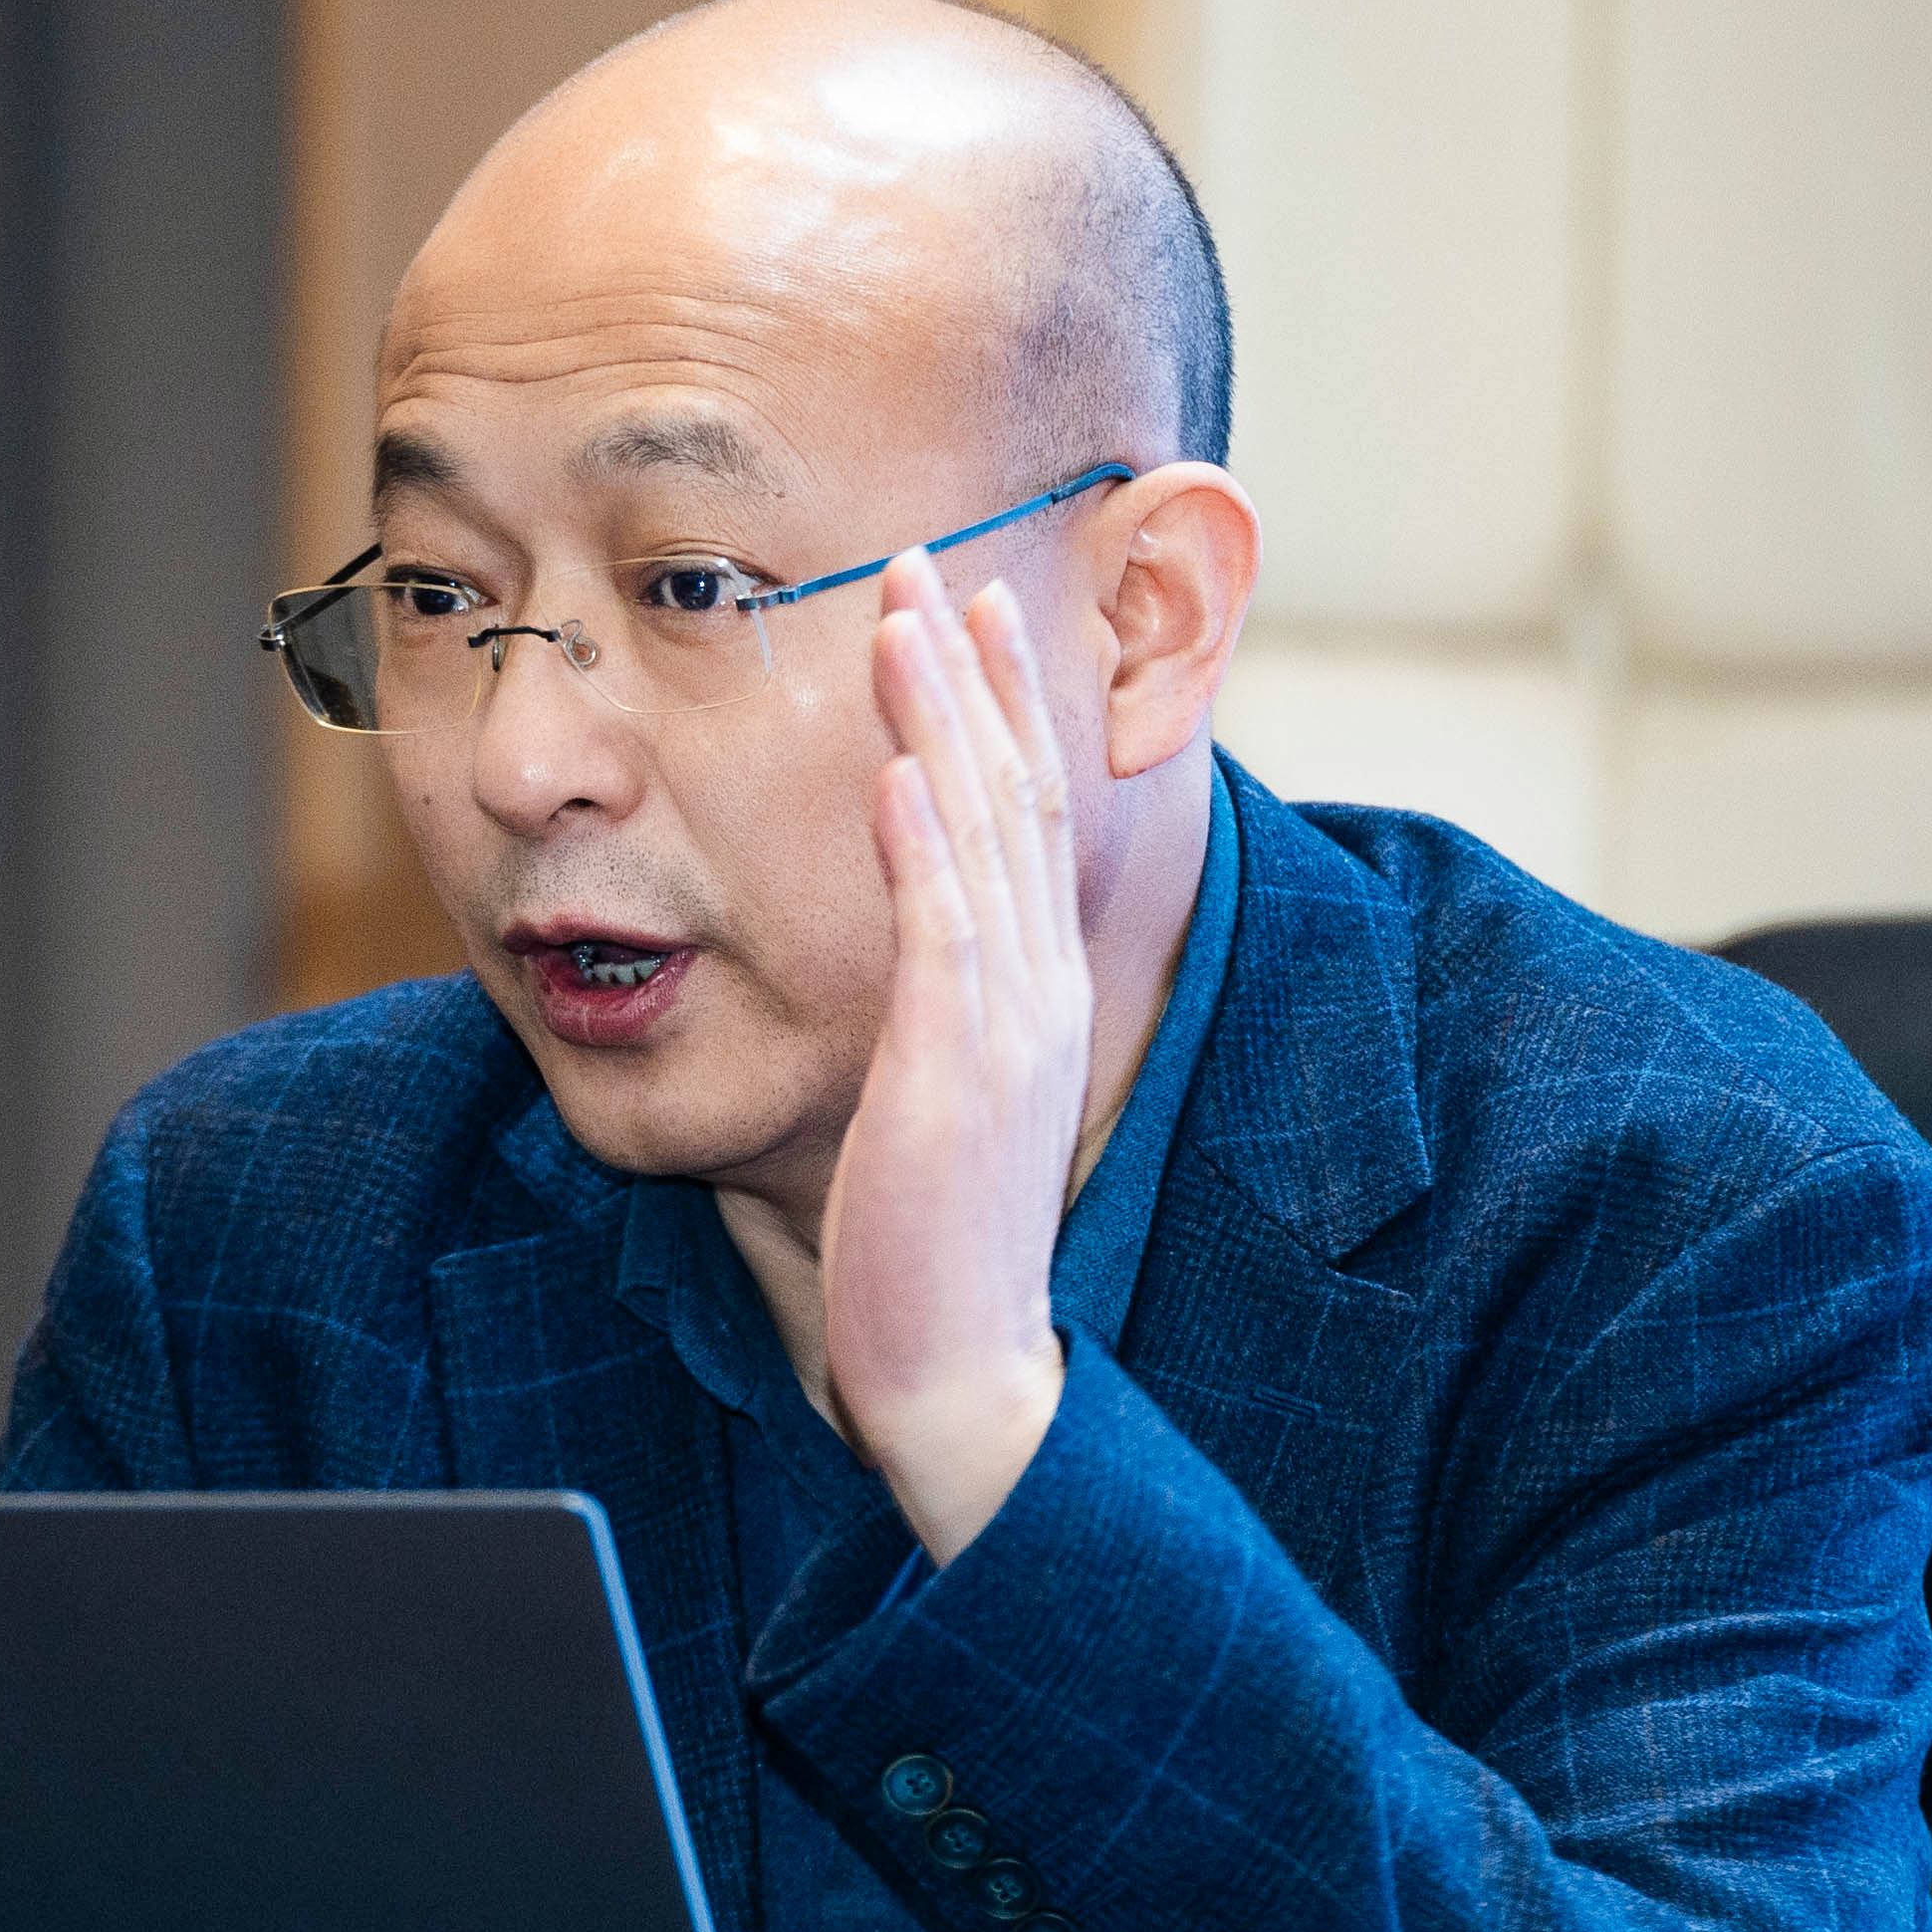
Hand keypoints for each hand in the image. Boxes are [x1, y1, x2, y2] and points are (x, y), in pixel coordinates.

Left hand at [822, 550, 1088, 1562]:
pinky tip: (905, 767)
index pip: (1023, 818)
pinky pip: (947, 934)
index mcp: (1032, 995)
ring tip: (909, 618)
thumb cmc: (926, 1251)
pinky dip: (928, 843)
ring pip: (983, 838)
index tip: (964, 612)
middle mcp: (1036, 991)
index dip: (998, 707)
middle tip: (930, 561)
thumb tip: (895, 955)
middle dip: (972, 673)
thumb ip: (928, 1017)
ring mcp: (1005, 1027)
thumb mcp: (934, 1104)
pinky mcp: (957, 1072)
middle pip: (1015, 795)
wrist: (959, 1370)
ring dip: (947, 720)